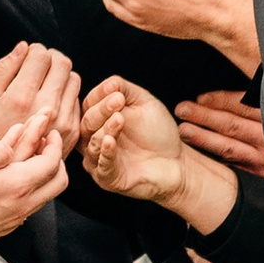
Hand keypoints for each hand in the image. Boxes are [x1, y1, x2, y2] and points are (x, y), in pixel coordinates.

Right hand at [0, 42, 80, 161]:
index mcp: (22, 98)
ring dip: (61, 75)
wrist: (4, 171)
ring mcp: (63, 121)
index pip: (41, 56)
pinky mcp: (73, 131)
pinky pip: (77, 99)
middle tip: (38, 65)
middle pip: (62, 63)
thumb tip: (23, 47)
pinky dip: (66, 94)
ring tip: (44, 83)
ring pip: (74, 78)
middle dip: (50, 58)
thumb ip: (4, 69)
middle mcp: (47, 108)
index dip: (34, 50)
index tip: (28, 57)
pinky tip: (50, 101)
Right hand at [0, 101, 70, 239]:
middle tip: (47, 141)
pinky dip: (33, 183)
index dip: (54, 144)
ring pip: (47, 193)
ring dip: (45, 171)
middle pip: (58, 181)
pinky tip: (18, 171)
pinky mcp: (7, 223)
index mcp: (16, 186)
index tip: (49, 130)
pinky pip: (32, 201)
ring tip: (33, 152)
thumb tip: (15, 141)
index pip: (51, 163)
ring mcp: (16, 216)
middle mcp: (22, 204)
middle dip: (57, 157)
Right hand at [80, 77, 236, 235]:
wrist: (177, 161)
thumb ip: (125, 90)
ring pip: (91, 143)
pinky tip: (110, 141)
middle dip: (101, 110)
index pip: (88, 105)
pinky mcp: (108, 179)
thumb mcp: (143, 103)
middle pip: (86, 123)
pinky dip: (105, 152)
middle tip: (118, 101)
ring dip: (105, 128)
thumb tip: (109, 83)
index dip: (99, 96)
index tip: (116, 90)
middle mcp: (93, 140)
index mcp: (98, 121)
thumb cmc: (158, 133)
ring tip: (120, 119)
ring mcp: (99, 160)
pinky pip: (101, 165)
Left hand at [172, 88, 263, 181]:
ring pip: (231, 148)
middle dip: (205, 117)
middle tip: (183, 109)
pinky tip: (201, 154)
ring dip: (205, 139)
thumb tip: (257, 72)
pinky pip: (238, 167)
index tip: (201, 97)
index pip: (246, 107)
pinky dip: (219, 160)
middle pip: (233, 126)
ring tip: (185, 131)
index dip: (222, 101)